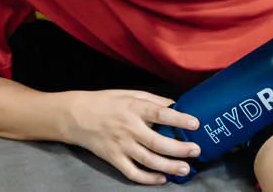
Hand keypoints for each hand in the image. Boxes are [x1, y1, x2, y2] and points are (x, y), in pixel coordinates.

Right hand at [62, 90, 201, 185]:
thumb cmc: (105, 102)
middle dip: (179, 148)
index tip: (196, 124)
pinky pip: (132, 173)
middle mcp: (128, 128)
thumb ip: (153, 100)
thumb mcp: (130, 94)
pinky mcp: (113, 159)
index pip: (160, 114)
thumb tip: (175, 105)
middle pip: (157, 142)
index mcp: (134, 108)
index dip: (179, 119)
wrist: (76, 116)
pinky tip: (162, 179)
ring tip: (185, 168)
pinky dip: (148, 178)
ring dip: (169, 166)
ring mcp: (120, 146)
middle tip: (196, 150)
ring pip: (148, 160)